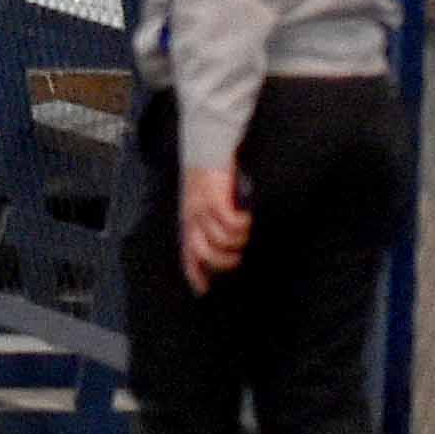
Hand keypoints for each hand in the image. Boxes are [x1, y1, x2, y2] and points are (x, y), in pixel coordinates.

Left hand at [180, 162, 251, 290]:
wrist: (207, 142)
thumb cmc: (209, 174)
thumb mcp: (202, 200)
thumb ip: (209, 220)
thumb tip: (225, 243)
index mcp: (188, 220)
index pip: (187, 254)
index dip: (194, 275)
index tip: (205, 291)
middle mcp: (191, 216)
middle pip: (205, 254)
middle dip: (225, 261)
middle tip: (238, 255)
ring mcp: (202, 208)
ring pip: (222, 240)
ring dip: (238, 241)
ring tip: (245, 231)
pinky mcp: (215, 198)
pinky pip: (232, 223)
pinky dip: (243, 224)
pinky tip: (248, 216)